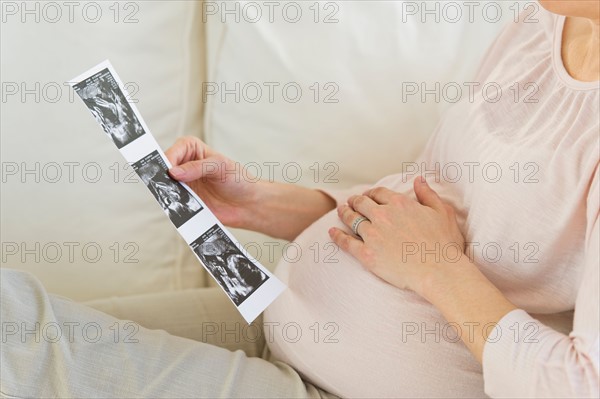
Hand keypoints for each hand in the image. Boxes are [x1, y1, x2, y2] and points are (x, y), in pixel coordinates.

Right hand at [165, 136, 257, 227]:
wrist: (247, 205)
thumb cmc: (238, 180)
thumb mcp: (221, 166)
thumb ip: (197, 167)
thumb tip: (174, 172)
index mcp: (192, 149)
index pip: (174, 150)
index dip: (169, 159)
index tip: (169, 171)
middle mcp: (185, 165)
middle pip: (165, 168)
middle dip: (162, 176)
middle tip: (164, 184)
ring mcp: (184, 184)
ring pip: (165, 186)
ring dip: (166, 191)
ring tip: (172, 196)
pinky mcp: (185, 200)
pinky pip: (173, 201)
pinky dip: (172, 204)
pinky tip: (177, 206)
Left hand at [328, 177, 465, 294]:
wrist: (439, 271)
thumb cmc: (444, 244)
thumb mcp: (442, 212)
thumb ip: (428, 194)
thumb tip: (418, 179)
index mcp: (400, 203)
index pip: (379, 193)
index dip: (371, 193)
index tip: (368, 196)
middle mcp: (383, 215)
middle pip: (361, 203)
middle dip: (355, 201)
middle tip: (350, 202)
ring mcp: (373, 234)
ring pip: (352, 219)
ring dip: (344, 213)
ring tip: (340, 211)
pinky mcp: (366, 254)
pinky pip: (346, 242)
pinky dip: (337, 235)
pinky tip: (331, 232)